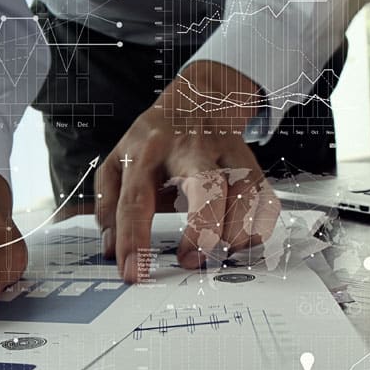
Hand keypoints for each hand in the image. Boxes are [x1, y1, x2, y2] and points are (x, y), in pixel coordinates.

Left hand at [95, 61, 280, 281]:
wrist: (198, 97)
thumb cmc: (155, 138)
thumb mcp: (118, 160)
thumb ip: (107, 204)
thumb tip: (111, 248)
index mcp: (147, 153)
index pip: (136, 201)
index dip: (133, 241)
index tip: (132, 272)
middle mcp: (188, 151)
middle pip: (206, 186)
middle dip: (202, 229)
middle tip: (190, 259)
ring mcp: (223, 154)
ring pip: (242, 192)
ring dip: (233, 232)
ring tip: (217, 255)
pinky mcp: (249, 161)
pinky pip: (262, 196)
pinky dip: (256, 225)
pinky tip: (240, 242)